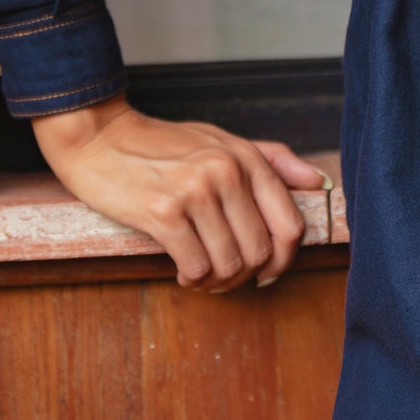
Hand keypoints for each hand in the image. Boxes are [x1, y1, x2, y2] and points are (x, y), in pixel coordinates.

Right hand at [31, 94, 329, 291]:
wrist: (100, 137)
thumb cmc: (162, 143)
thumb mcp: (222, 140)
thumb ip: (272, 160)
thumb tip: (319, 183)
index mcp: (247, 157)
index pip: (290, 224)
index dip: (283, 260)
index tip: (265, 272)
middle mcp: (227, 172)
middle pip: (260, 252)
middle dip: (245, 276)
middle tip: (223, 276)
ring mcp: (196, 192)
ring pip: (230, 265)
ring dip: (217, 282)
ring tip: (202, 273)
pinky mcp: (163, 212)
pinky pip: (196, 268)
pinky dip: (192, 279)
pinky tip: (182, 269)